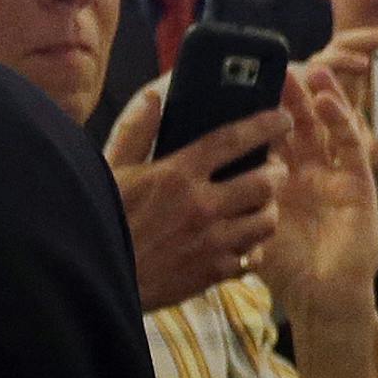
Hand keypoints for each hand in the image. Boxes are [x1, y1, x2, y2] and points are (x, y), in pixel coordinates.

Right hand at [104, 88, 291, 311]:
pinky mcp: (212, 272)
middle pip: (265, 182)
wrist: (94, 280)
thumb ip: (136, 132)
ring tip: (261, 204)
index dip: (264, 126)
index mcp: (177, 174)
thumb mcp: (111, 171)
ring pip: (266, 220)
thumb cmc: (100, 220)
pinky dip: (252, 247)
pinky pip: (252, 256)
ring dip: (268, 210)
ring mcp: (210, 241)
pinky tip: (243, 240)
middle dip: (277, 172)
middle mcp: (201, 206)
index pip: (232, 141)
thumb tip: (153, 97)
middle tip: (274, 169)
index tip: (283, 118)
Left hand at [252, 66, 377, 319]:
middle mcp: (306, 173)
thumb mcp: (247, 229)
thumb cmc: (285, 270)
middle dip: (288, 95)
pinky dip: (341, 123)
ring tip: (307, 71)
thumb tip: (195, 184)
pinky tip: (328, 103)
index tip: (244, 80)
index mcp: (278, 181)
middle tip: (276, 65)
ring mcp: (334, 176)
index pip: (268, 136)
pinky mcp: (359, 184)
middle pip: (297, 125)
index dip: (259, 110)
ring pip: (325, 128)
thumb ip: (228, 203)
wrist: (322, 299)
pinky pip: (350, 147)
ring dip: (318, 99)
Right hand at [310, 26, 377, 168]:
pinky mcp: (302, 81)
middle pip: (364, 41)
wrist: (303, 169)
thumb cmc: (337, 152)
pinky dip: (340, 61)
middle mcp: (339, 70)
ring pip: (342, 44)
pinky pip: (320, 63)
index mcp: (358, 78)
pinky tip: (361, 66)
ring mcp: (320, 72)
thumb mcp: (377, 152)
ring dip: (366, 43)